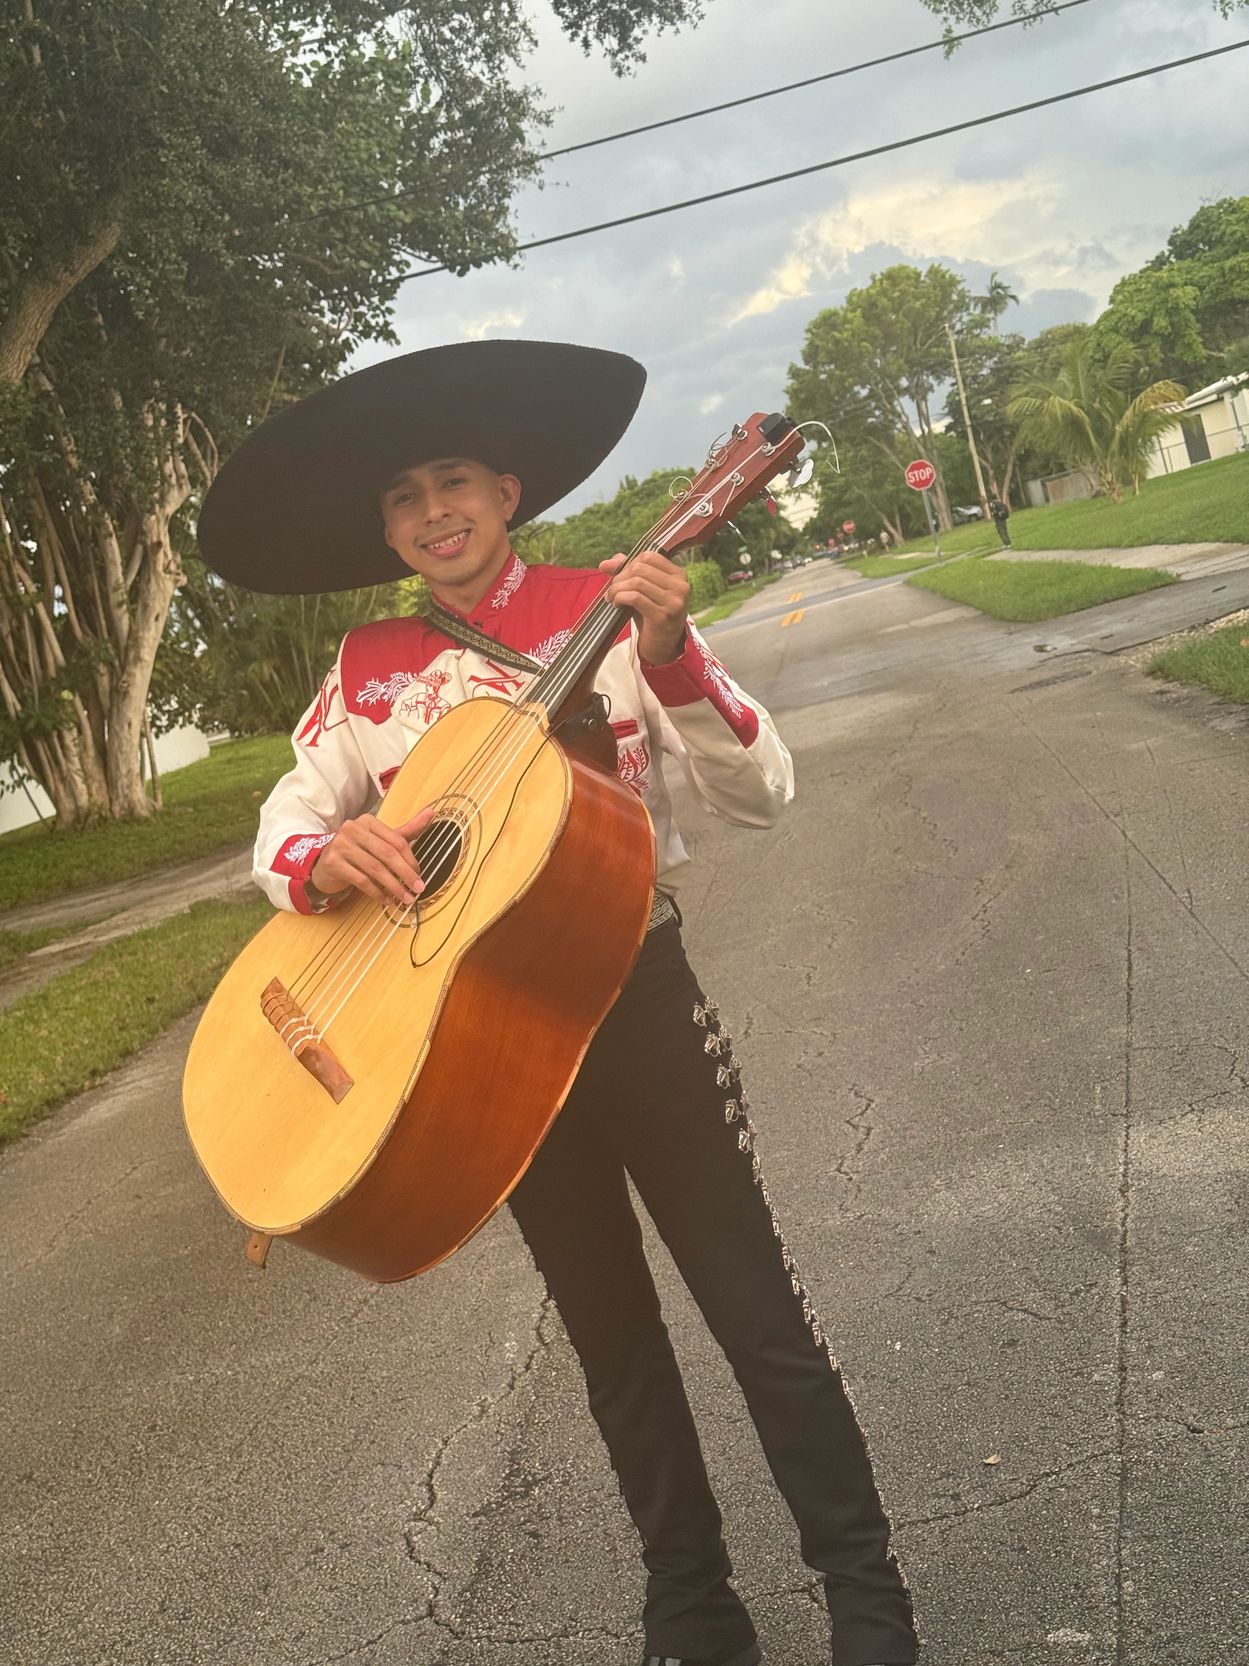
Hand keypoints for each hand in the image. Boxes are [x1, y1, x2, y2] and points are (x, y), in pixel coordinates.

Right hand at [310, 807, 435, 906]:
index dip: (411, 860)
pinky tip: (385, 900)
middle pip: (387, 854)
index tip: (420, 875)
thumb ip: (406, 830)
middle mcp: (353, 829)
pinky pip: (361, 880)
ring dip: (393, 887)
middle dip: (406, 874)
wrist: (324, 865)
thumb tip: (431, 812)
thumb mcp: (381, 840)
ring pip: (375, 869)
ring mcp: (341, 845)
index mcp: (368, 821)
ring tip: (404, 898)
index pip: (396, 840)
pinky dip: (376, 892)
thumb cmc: (358, 852)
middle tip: (418, 890)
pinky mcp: (333, 863)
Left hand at [600, 549, 689, 664]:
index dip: (629, 564)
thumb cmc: (652, 614)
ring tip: (612, 598)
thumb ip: (627, 572)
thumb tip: (604, 564)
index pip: (649, 556)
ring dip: (617, 589)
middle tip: (612, 591)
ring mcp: (674, 602)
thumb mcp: (643, 590)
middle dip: (620, 578)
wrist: (663, 646)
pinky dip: (620, 598)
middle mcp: (681, 587)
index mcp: (679, 575)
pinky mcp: (662, 617)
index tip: (621, 578)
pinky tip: (616, 604)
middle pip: (640, 568)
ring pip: (636, 582)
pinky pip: (635, 598)